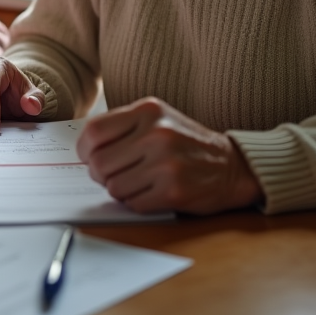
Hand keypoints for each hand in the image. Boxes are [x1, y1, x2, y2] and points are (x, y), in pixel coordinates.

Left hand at [76, 97, 261, 214]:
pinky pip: (133, 203)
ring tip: (139, 182)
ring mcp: (166, 163)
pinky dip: (137, 202)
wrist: (232, 165)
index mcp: (148, 111)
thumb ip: (122, 126)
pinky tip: (152, 193)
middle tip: (114, 174)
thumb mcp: (157, 119)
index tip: (88, 157)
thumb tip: (83, 148)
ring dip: (120, 190)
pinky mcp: (174, 190)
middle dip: (100, 174)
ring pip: (113, 187)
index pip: (93, 132)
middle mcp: (157, 134)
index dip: (83, 150)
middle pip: (99, 163)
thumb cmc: (186, 143)